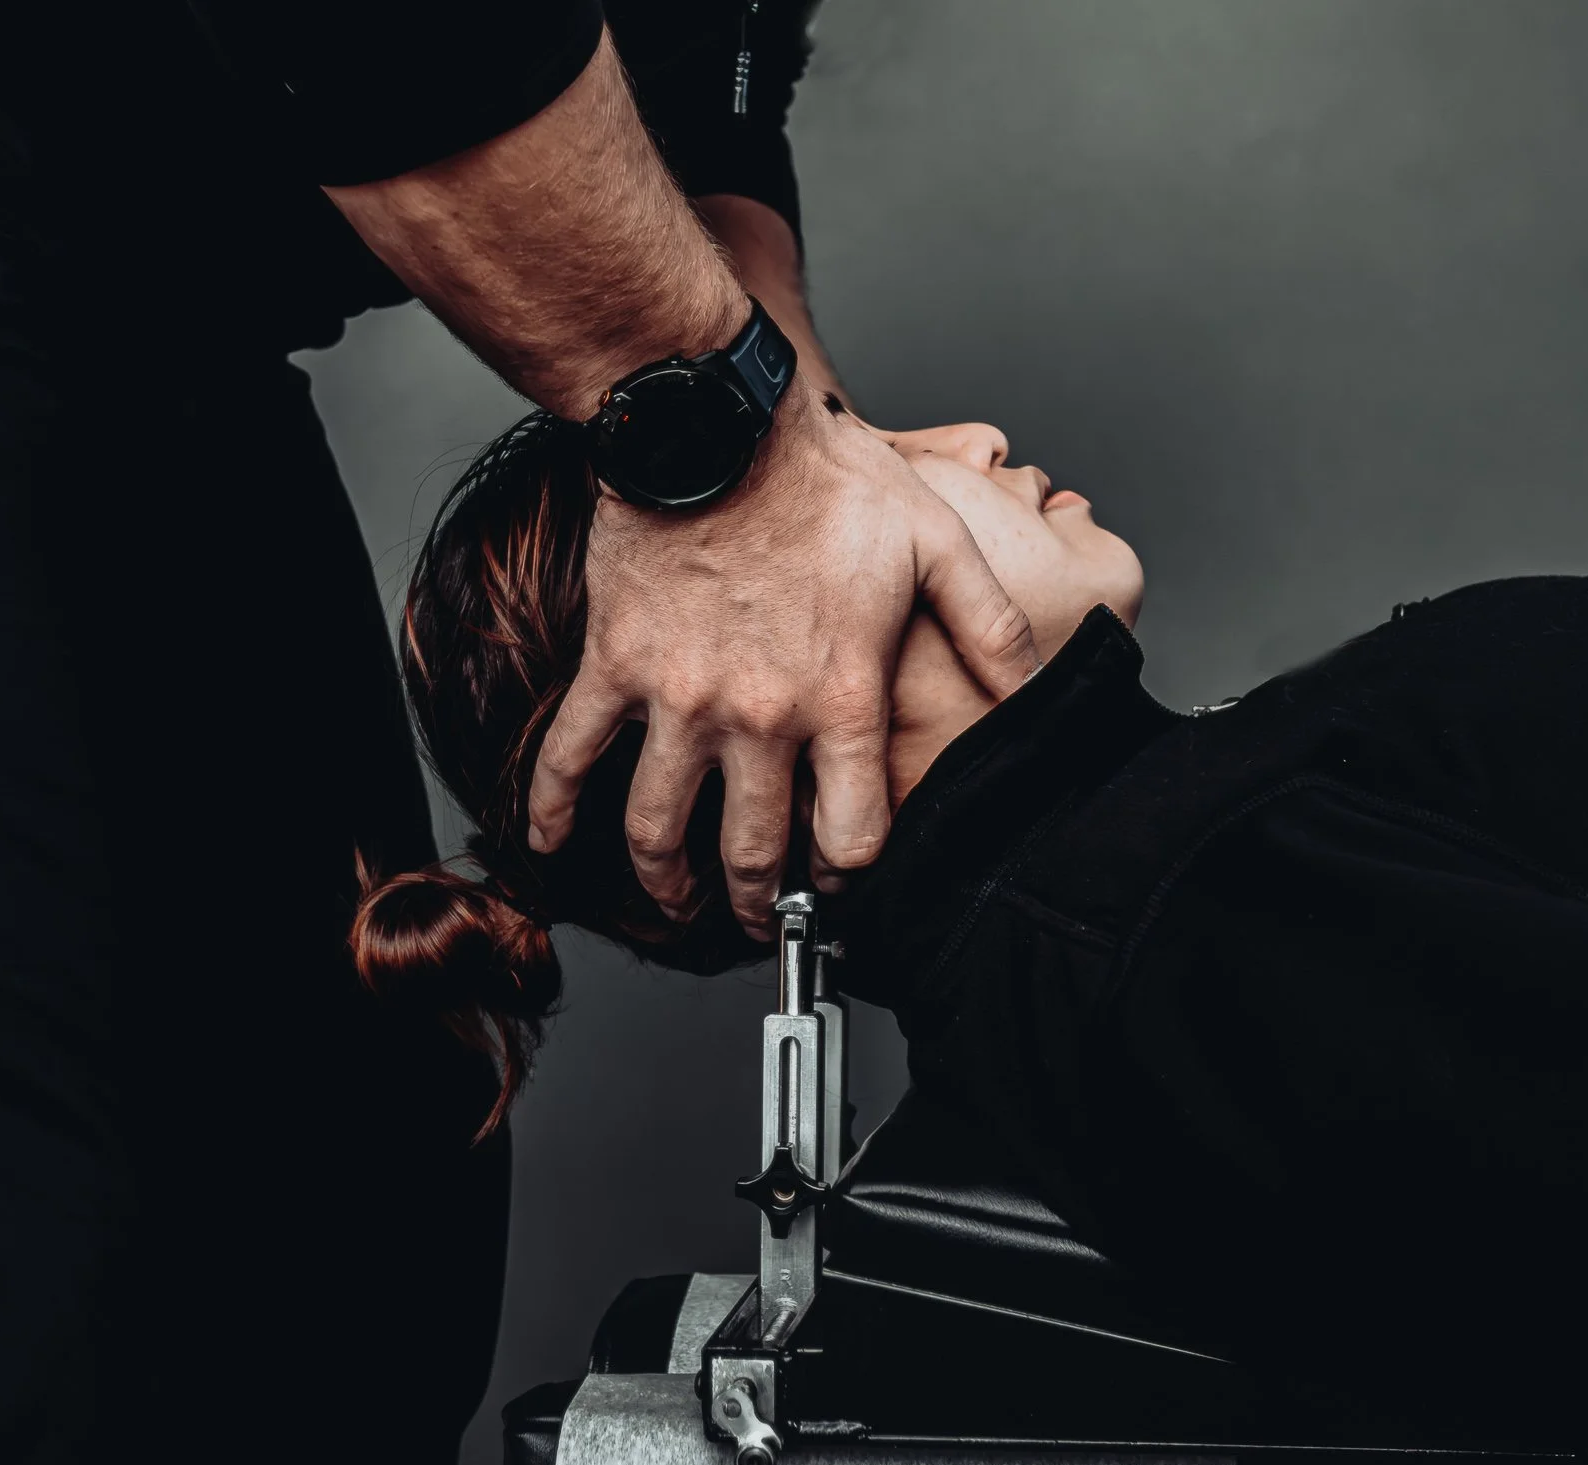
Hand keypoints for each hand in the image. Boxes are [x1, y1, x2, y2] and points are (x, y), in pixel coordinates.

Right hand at [525, 391, 1040, 935]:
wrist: (716, 420)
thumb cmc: (825, 474)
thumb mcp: (939, 543)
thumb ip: (990, 626)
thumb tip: (1039, 689)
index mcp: (840, 697)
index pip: (853, 833)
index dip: (854, 875)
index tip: (848, 884)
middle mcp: (759, 715)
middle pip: (756, 852)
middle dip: (761, 904)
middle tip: (763, 920)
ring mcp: (679, 698)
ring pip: (660, 827)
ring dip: (668, 882)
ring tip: (680, 902)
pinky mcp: (616, 666)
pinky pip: (572, 755)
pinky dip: (552, 808)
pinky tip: (549, 843)